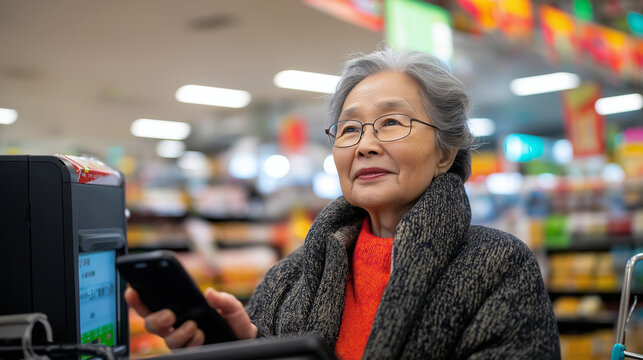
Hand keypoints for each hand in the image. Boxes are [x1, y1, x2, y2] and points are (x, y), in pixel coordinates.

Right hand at [124, 287, 256, 348]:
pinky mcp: (192, 351)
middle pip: (152, 324)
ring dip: (179, 332)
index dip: (138, 299)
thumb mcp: (232, 307)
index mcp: (180, 310)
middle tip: (169, 314)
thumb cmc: (233, 322)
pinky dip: (191, 341)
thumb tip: (210, 294)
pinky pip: (182, 350)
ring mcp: (182, 340)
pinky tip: (200, 335)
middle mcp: (176, 326)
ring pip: (167, 339)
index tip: (132, 291)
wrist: (245, 340)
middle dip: (155, 318)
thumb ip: (224, 299)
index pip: (153, 304)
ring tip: (193, 325)